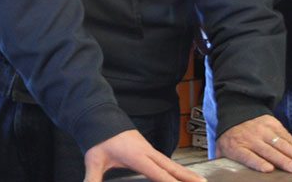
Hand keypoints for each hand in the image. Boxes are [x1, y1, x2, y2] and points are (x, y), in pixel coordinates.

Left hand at [84, 130, 205, 181]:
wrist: (99, 116)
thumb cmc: (99, 138)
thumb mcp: (94, 160)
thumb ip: (92, 177)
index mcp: (137, 156)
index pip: (158, 173)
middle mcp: (147, 151)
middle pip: (172, 167)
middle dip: (188, 177)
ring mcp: (148, 149)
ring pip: (171, 163)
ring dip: (185, 172)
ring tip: (199, 181)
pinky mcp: (147, 148)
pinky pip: (166, 160)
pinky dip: (176, 168)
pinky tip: (180, 175)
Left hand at [216, 114, 291, 173]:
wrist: (235, 111)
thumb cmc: (231, 138)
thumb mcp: (222, 150)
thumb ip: (222, 162)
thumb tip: (217, 173)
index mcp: (236, 146)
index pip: (247, 155)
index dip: (258, 162)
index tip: (268, 169)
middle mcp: (250, 137)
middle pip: (268, 150)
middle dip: (282, 160)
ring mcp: (262, 128)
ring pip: (280, 142)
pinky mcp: (272, 122)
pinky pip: (285, 134)